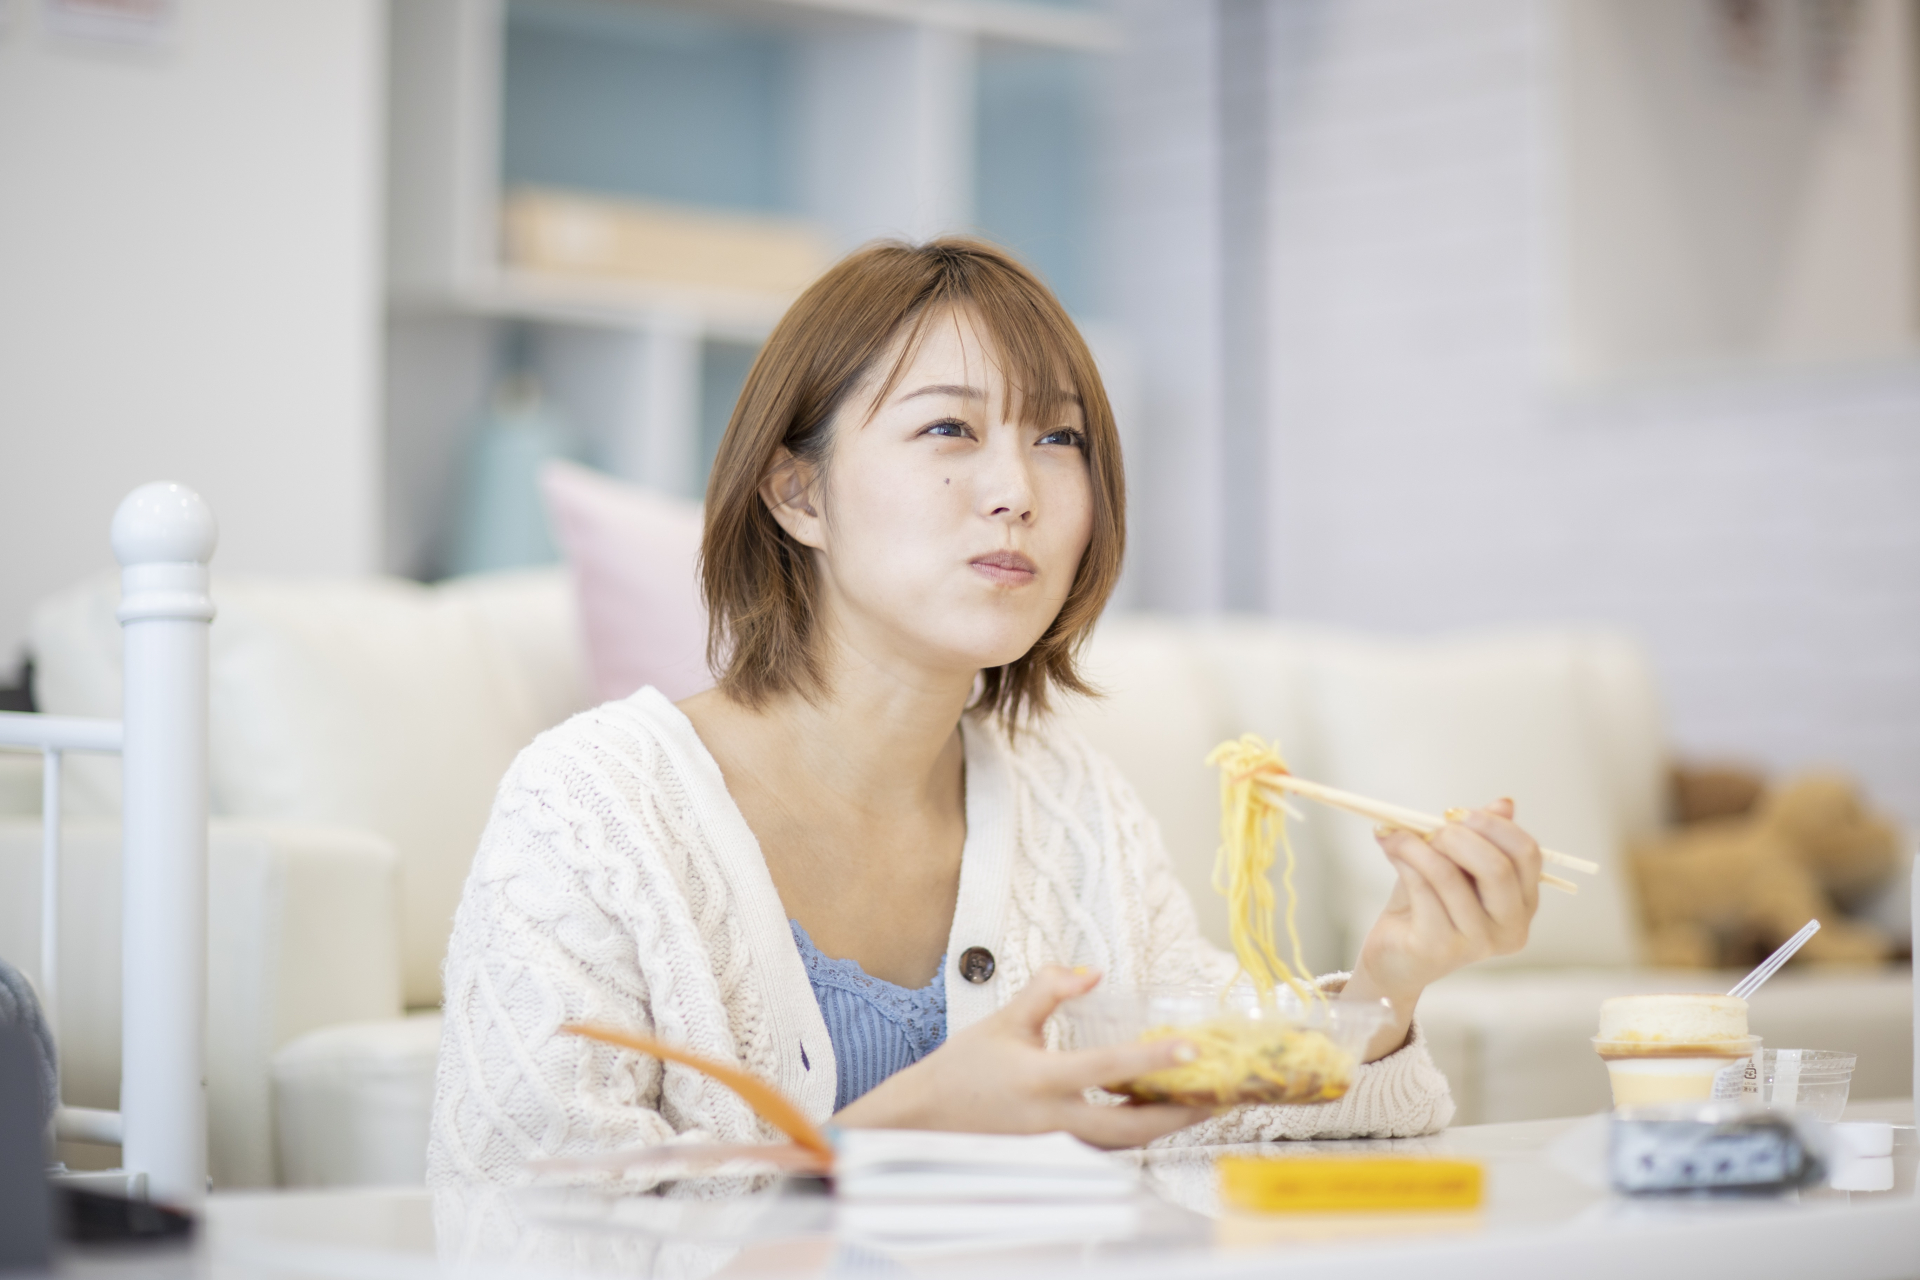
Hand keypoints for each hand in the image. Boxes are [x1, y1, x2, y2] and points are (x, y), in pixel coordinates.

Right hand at [832, 965, 1211, 1147]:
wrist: (926, 1118)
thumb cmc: (963, 1068)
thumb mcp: (1003, 1020)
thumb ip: (1047, 990)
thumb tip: (1089, 971)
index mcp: (1040, 1080)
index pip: (1106, 1067)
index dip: (1152, 1056)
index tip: (1191, 1046)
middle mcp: (1054, 1120)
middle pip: (1131, 1128)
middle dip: (1178, 1115)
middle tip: (1216, 1097)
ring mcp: (1056, 1143)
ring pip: (1123, 1144)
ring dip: (1161, 1126)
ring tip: (1194, 1102)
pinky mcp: (1055, 1153)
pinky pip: (1105, 1146)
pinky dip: (1134, 1131)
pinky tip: (1149, 1111)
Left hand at [1344, 799, 1541, 1059]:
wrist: (1394, 953)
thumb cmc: (1427, 905)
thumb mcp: (1455, 864)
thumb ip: (1479, 836)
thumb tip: (1505, 803)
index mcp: (1524, 902)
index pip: (1527, 854)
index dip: (1493, 825)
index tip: (1456, 812)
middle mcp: (1510, 927)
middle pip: (1496, 867)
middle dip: (1456, 836)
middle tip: (1428, 827)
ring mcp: (1477, 943)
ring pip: (1449, 875)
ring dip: (1416, 846)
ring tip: (1394, 836)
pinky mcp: (1440, 948)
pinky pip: (1422, 889)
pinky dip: (1403, 861)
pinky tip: (1390, 851)